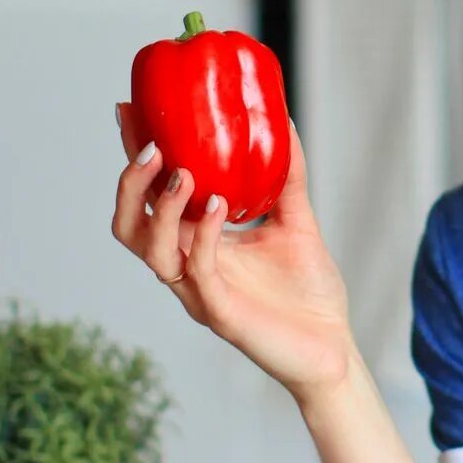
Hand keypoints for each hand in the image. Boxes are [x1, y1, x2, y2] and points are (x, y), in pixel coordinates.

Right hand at [111, 103, 352, 401]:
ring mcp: (199, 292)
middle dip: (131, 185)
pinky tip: (215, 205)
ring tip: (183, 173)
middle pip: (131, 225)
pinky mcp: (220, 313)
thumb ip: (287, 177)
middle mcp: (188, 268)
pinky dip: (202, 234)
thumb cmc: (309, 293)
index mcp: (197, 244)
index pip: (150, 199)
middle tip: (153, 147)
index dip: (134, 161)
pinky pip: (198, 270)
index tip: (129, 114)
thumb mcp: (297, 222)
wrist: (332, 348)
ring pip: (152, 250)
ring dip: (161, 209)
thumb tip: (285, 123)